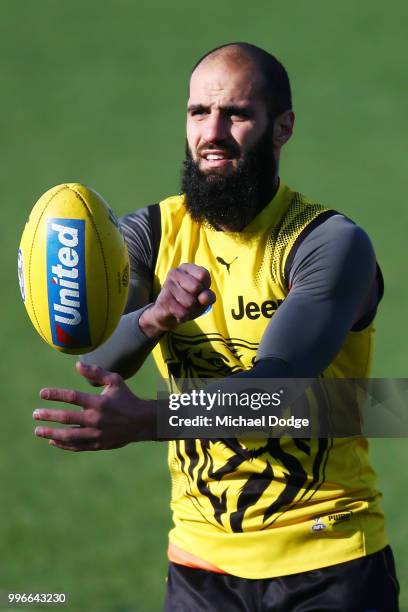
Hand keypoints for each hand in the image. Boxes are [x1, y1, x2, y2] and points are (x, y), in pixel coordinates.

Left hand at [33, 362, 156, 450]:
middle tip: (35, 414)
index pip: (73, 397)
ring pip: (69, 436)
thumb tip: (77, 365)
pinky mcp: (98, 444)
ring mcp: (96, 433)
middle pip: (67, 418)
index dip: (56, 394)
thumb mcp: (115, 381)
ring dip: (51, 433)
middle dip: (48, 416)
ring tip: (38, 430)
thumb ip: (97, 373)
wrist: (142, 422)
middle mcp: (96, 419)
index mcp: (99, 402)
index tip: (42, 393)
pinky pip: (77, 446)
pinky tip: (52, 440)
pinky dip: (63, 444)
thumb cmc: (126, 398)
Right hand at [139, 263, 215, 338]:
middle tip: (189, 300)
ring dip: (190, 310)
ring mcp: (167, 285)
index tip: (198, 291)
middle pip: (197, 287)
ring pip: (190, 302)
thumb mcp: (203, 298)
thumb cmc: (189, 302)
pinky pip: (182, 313)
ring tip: (182, 307)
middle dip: (197, 299)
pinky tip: (176, 312)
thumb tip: (204, 298)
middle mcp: (175, 272)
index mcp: (186, 268)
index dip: (205, 287)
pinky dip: (183, 316)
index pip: (203, 274)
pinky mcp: (163, 300)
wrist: (167, 316)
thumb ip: (209, 296)